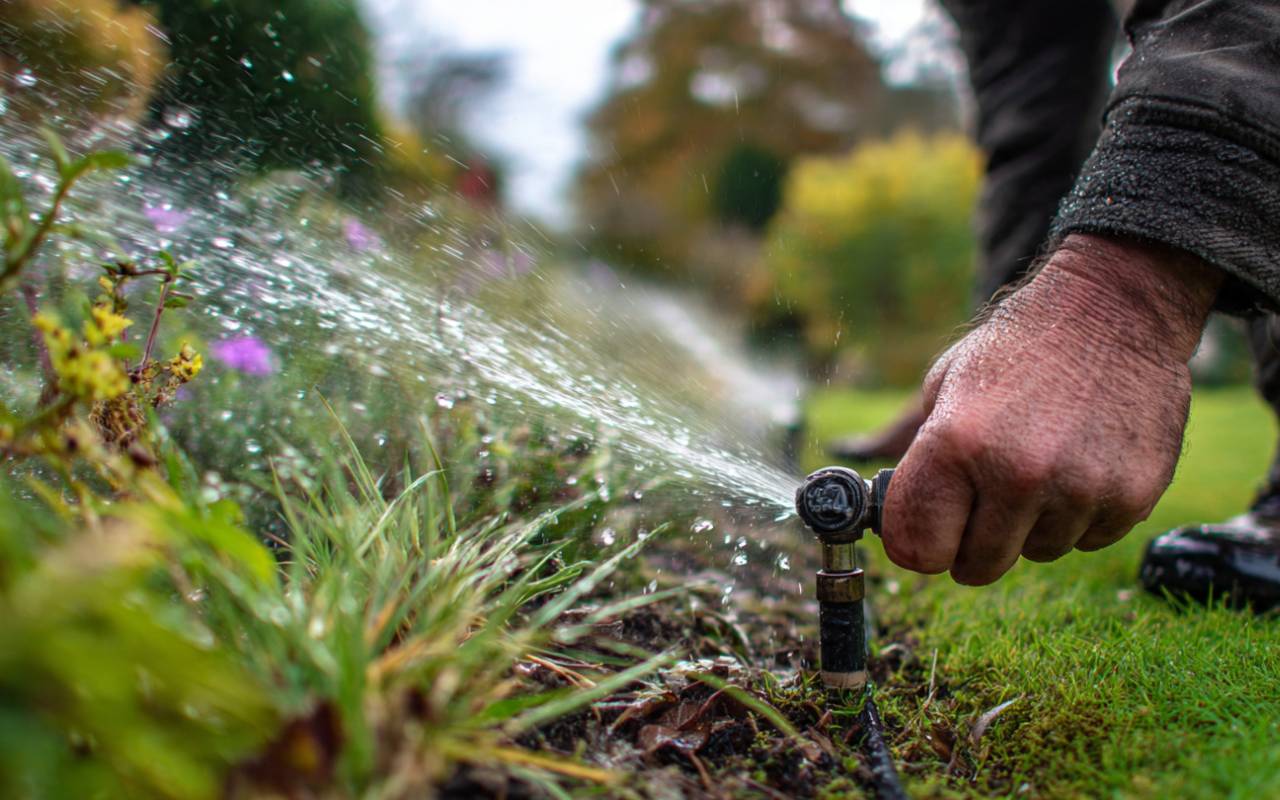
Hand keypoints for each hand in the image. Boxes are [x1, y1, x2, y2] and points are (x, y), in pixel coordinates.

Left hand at [881, 234, 1221, 584]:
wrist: (1114, 310)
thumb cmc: (1018, 349)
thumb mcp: (944, 386)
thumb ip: (917, 457)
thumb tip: (890, 509)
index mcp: (955, 442)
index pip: (917, 549)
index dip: (919, 543)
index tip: (928, 529)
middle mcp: (1016, 473)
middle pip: (976, 566)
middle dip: (972, 542)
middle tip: (984, 500)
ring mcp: (1078, 489)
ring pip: (1036, 553)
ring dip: (1031, 524)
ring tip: (1041, 461)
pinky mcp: (1131, 497)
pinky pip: (1088, 541)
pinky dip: (1081, 515)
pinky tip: (1082, 461)